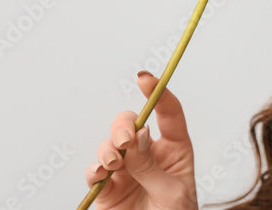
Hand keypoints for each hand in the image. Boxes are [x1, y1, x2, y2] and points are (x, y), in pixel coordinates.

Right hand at [84, 71, 197, 209]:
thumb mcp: (172, 194)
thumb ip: (152, 166)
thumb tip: (138, 136)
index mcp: (176, 150)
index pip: (169, 114)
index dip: (158, 93)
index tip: (144, 78)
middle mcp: (150, 156)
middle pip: (133, 123)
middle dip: (125, 124)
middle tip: (125, 141)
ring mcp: (128, 171)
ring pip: (111, 143)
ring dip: (109, 147)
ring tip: (113, 164)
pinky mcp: (108, 189)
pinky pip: (95, 170)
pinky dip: (95, 168)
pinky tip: (101, 174)